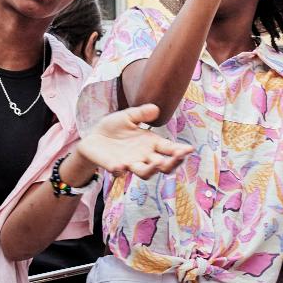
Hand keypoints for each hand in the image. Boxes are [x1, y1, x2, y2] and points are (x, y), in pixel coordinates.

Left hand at [75, 104, 193, 178]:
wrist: (93, 136)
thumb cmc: (114, 127)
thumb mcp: (128, 116)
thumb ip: (141, 113)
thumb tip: (156, 109)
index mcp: (150, 143)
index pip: (169, 149)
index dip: (180, 150)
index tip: (190, 149)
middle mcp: (144, 156)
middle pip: (163, 166)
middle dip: (172, 163)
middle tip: (178, 157)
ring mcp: (130, 163)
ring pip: (145, 173)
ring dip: (152, 170)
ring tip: (157, 162)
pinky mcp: (114, 166)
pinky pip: (119, 171)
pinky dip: (120, 170)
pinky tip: (121, 165)